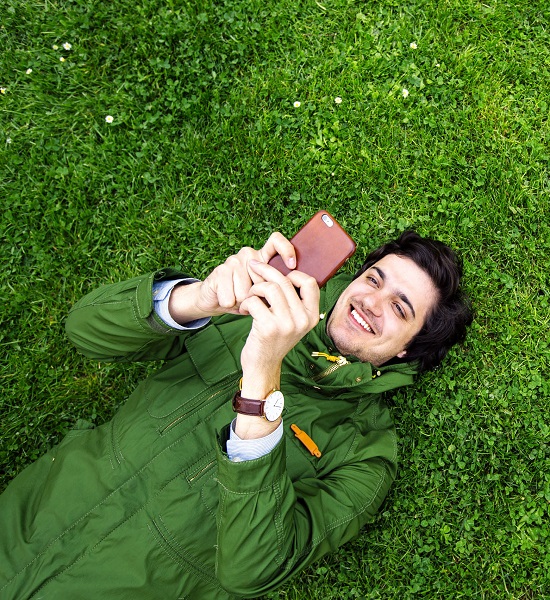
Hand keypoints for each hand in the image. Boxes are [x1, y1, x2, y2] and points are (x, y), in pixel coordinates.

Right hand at [168, 232, 295, 323]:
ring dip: (243, 301)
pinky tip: (227, 300)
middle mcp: (249, 254)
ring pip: (247, 290)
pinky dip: (230, 303)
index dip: (286, 250)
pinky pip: (232, 294)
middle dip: (260, 295)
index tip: (291, 266)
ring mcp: (234, 260)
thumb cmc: (245, 298)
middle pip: (264, 278)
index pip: (276, 241)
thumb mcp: (265, 294)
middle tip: (251, 297)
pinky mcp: (220, 270)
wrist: (216, 302)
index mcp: (263, 257)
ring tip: (238, 299)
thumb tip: (293, 289)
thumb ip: (277, 287)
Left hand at [238, 261, 319, 395]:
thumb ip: (293, 301)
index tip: (277, 274)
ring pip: (270, 288)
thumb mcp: (292, 321)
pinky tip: (244, 310)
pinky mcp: (268, 328)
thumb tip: (283, 269)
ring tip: (250, 296)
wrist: (263, 365)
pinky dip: (246, 302)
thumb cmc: (275, 339)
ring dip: (255, 288)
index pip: (309, 282)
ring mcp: (287, 324)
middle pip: (285, 281)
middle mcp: (303, 319)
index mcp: (312, 316)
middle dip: (265, 270)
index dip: (293, 273)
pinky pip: (255, 301)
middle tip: (252, 266)